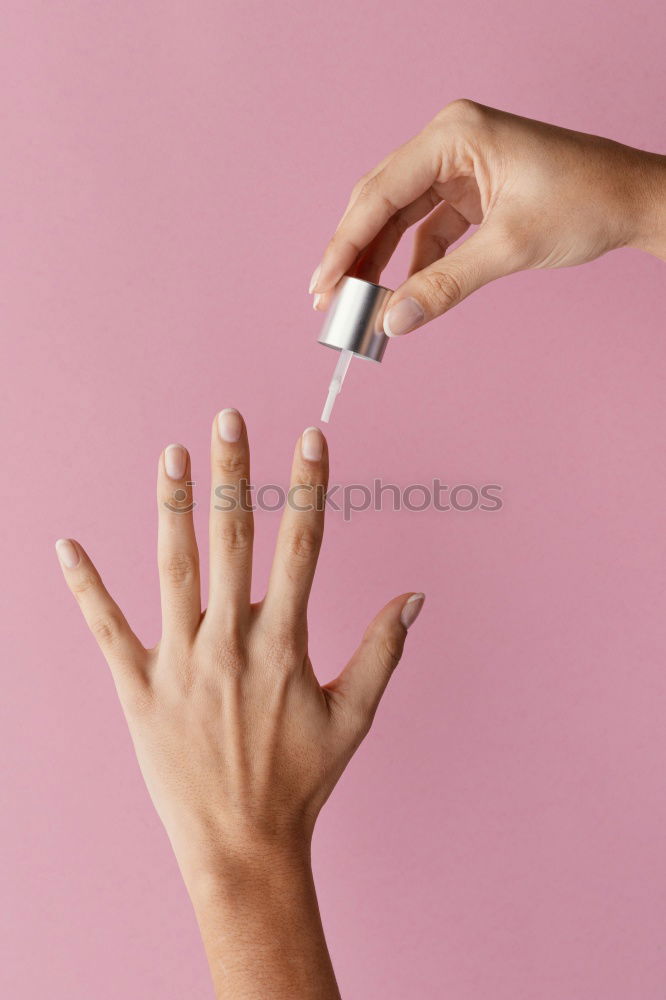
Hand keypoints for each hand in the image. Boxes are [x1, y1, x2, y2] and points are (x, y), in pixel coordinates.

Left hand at [55, 411, 423, 998]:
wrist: (243, 846)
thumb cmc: (303, 782)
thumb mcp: (355, 717)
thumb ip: (384, 650)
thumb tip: (416, 595)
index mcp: (284, 644)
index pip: (302, 546)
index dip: (308, 486)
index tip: (312, 437)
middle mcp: (229, 641)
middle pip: (231, 539)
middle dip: (232, 471)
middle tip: (227, 416)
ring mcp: (179, 662)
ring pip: (171, 569)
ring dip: (171, 507)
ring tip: (171, 454)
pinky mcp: (138, 688)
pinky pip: (105, 629)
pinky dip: (84, 586)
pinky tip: (65, 545)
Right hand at [310, 100, 665, 334]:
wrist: (636, 201)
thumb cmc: (587, 203)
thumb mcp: (508, 248)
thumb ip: (444, 286)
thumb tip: (393, 322)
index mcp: (454, 134)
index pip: (380, 193)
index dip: (345, 244)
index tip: (322, 286)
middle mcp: (450, 141)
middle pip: (381, 200)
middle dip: (355, 252)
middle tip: (329, 300)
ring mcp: (459, 163)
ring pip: (400, 215)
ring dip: (379, 258)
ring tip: (356, 300)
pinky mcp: (472, 187)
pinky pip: (427, 226)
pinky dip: (413, 259)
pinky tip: (401, 290)